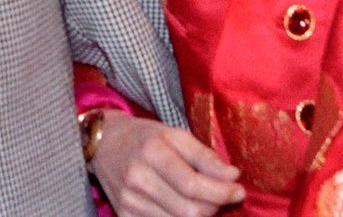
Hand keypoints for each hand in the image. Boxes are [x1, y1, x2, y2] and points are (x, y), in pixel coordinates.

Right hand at [90, 112, 242, 216]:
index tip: (239, 190)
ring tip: (204, 200)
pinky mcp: (125, 216)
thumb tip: (233, 176)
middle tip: (224, 195)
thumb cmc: (145, 137)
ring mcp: (129, 202)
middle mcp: (137, 179)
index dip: (222, 192)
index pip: (193, 185)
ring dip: (200, 214)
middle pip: (189, 211)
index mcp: (152, 152)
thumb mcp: (175, 134)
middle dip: (215, 206)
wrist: (103, 145)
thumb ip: (205, 156)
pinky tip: (185, 207)